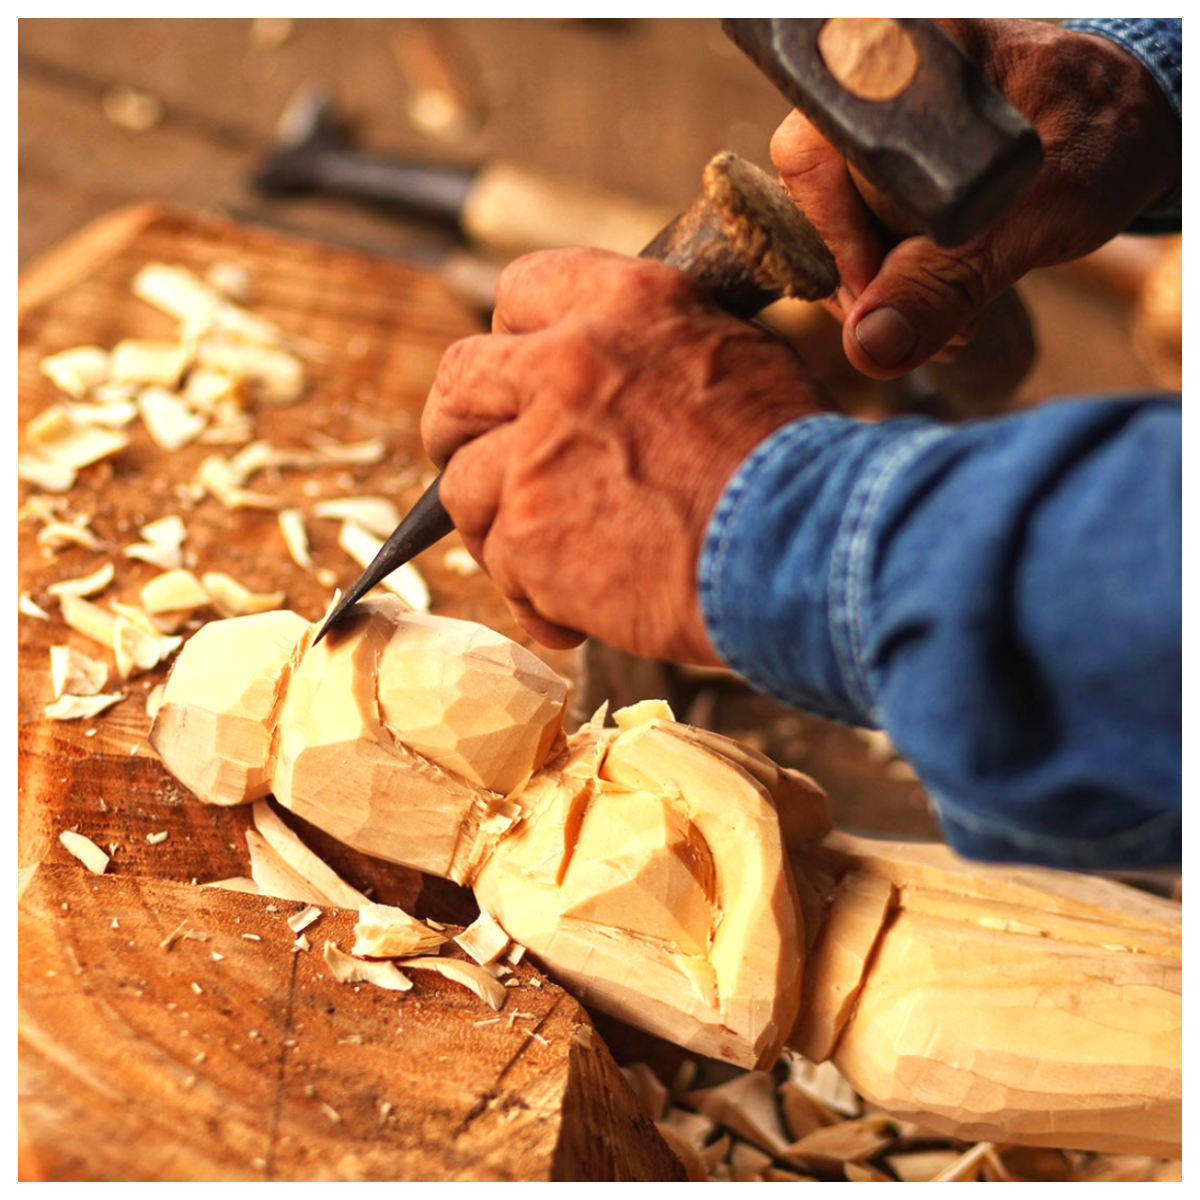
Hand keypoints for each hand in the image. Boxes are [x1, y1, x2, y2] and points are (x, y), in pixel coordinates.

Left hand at [421, 249, 829, 663]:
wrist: (808, 547)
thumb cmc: (795, 466)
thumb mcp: (734, 360)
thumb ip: (655, 356)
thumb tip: (626, 378)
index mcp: (624, 304)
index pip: (521, 292)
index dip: (511, 342)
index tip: (519, 384)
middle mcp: (565, 362)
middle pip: (459, 383)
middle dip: (459, 429)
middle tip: (484, 467)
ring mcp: (536, 450)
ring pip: (465, 486)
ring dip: (499, 528)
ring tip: (548, 566)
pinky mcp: (528, 533)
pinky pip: (502, 569)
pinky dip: (532, 598)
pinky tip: (576, 616)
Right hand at [771, 19, 1180, 377]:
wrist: (1134, 128)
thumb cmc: (1099, 139)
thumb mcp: (1030, 215)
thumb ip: (948, 279)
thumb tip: (868, 348)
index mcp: (902, 56)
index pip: (811, 154)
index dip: (835, 234)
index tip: (882, 292)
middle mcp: (873, 78)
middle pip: (815, 195)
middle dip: (864, 277)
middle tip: (922, 327)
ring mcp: (876, 122)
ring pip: (836, 222)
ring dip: (883, 290)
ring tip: (949, 325)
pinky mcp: (887, 164)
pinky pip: (862, 228)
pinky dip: (897, 279)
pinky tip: (943, 306)